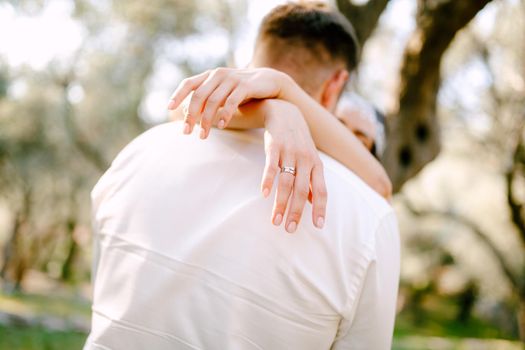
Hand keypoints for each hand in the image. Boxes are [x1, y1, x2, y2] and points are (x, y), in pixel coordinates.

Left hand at [167, 67, 286, 137]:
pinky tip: (222, 126)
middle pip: (198, 96)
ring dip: (206, 121)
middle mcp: (218, 75)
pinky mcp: (245, 86)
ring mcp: (232, 79)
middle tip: (186, 132)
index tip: (169, 108)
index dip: (178, 95)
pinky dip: (225, 115)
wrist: (269, 82)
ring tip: (203, 136)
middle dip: (191, 116)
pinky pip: (231, 102)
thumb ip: (207, 100)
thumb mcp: (223, 93)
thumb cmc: (242, 91)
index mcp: (210, 76)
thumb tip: (187, 113)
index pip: (189, 83)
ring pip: (213, 101)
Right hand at [247, 99, 326, 231]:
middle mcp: (305, 159)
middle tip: (289, 229)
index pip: (321, 190)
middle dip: (296, 211)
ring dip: (281, 203)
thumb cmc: (298, 140)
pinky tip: (264, 194)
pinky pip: (271, 166)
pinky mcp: (274, 145)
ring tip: (275, 220)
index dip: (320, 208)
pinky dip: (268, 180)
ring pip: (286, 182)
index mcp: (316, 165)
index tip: (318, 226)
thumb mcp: (309, 159)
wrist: (285, 112)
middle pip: (302, 190)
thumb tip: (314, 203)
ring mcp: (290, 152)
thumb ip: (311, 180)